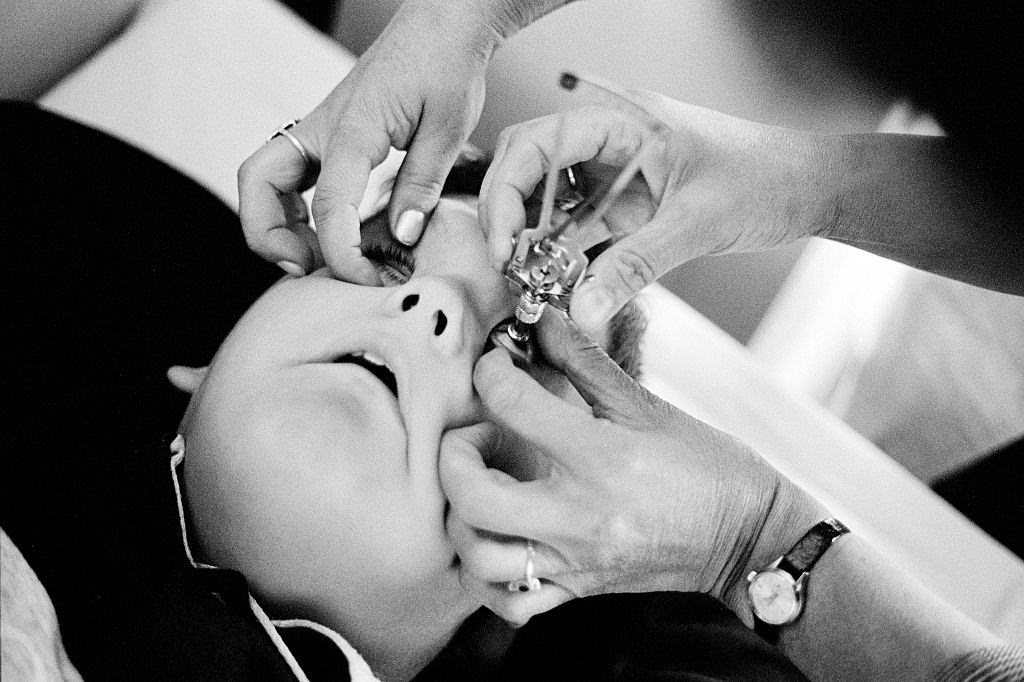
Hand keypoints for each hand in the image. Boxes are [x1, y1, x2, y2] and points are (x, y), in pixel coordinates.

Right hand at [238, 0, 497, 281]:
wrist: (442, 25)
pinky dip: (293, 209)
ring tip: (317, 256)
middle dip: (267, 234)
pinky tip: (329, 232)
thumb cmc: (447, 65)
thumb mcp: (448, 130)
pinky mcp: (327, 136)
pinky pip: (289, 176)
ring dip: (276, 225)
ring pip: (264, 180)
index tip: (366, 279)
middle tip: (307, 266)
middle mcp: (323, 129)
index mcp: (354, 129)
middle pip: (258, 184)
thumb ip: (420, 186)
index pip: (328, 205)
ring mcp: (319, 131)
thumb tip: (400, 237)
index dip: (340, 254)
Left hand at [440, 310, 823, 624]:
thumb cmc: (709, 469)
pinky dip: (485, 577)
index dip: (492, 371)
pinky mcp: (578, 590)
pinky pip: (510, 603)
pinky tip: (495, 540)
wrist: (749, 540)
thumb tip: (544, 321)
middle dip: (453, 457)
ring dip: (461, 520)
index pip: (513, 405)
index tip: (498, 365)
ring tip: (482, 489)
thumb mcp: (649, 406)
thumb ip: (586, 362)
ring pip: (479, 558)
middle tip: (474, 435)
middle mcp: (582, 516)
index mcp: (603, 458)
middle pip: (474, 496)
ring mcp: (575, 561)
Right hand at [480, 93, 833, 335]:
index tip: (503, 242)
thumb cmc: (766, 179)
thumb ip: (636, 266)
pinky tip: (550, 281)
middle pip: (530, 168)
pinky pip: (576, 228)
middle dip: (508, 214)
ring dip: (531, 239)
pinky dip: (559, 254)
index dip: (508, 190)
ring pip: (548, 201)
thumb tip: (582, 308)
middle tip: (504, 263)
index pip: (538, 143)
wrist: (808, 189)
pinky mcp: (624, 206)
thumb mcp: (697, 222)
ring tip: (523, 279)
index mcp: (622, 121)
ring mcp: (614, 174)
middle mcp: (609, 142)